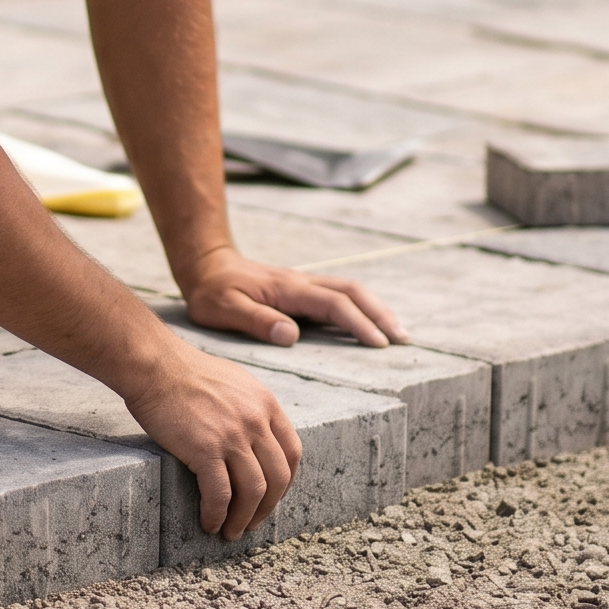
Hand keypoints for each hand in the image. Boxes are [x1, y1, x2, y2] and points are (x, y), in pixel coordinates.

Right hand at [122, 350, 304, 537]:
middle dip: (267, 507)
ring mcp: (233, 436)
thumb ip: (251, 408)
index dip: (284, 482)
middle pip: (278, 477)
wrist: (154, 365)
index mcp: (266, 404)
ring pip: (253, 491)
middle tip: (252, 523)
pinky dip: (217, 514)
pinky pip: (220, 494)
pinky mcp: (205, 449)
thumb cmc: (185, 372)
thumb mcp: (235, 383)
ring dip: (244, 518)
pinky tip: (208, 522)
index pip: (292, 452)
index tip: (271, 497)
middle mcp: (256, 420)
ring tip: (230, 531)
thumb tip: (255, 439)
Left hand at [182, 250, 409, 348]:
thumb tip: (292, 335)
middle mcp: (302, 283)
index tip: (378, 344)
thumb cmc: (212, 292)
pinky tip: (371, 322)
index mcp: (288, 289)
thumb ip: (257, 321)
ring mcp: (304, 284)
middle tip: (402, 339)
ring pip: (351, 290)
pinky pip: (340, 294)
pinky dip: (362, 306)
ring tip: (397, 333)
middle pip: (353, 292)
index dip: (358, 323)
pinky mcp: (302, 290)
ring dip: (376, 308)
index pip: (333, 304)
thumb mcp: (224, 309)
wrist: (206, 265)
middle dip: (380, 314)